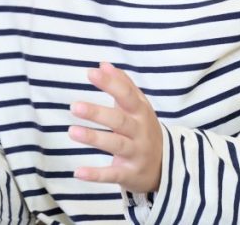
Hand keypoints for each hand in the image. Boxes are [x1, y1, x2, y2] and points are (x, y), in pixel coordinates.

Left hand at [69, 61, 163, 192]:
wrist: (166, 167)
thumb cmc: (144, 130)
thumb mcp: (139, 107)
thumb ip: (123, 85)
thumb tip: (103, 64)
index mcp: (141, 112)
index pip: (127, 95)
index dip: (110, 83)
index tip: (91, 73)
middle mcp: (140, 132)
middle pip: (119, 121)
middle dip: (98, 113)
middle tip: (74, 106)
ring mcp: (136, 153)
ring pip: (116, 145)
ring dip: (94, 138)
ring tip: (72, 131)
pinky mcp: (130, 174)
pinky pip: (113, 174)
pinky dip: (96, 174)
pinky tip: (78, 172)